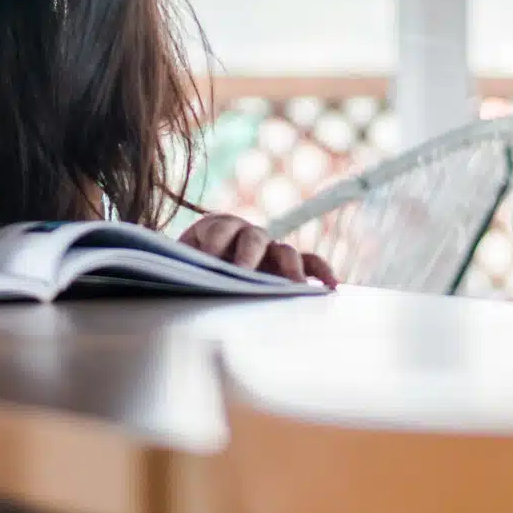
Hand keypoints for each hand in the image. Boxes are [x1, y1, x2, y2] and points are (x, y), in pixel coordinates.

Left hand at [178, 213, 337, 287]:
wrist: (196, 269)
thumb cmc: (188, 268)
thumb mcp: (181, 264)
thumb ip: (183, 266)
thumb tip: (180, 277)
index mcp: (216, 227)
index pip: (219, 228)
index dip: (214, 241)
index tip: (208, 259)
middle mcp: (247, 234)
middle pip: (254, 238)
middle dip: (249, 255)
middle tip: (243, 272)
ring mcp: (270, 249)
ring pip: (286, 251)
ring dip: (290, 267)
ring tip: (296, 285)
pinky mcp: (286, 264)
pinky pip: (308, 263)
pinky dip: (321, 271)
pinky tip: (331, 286)